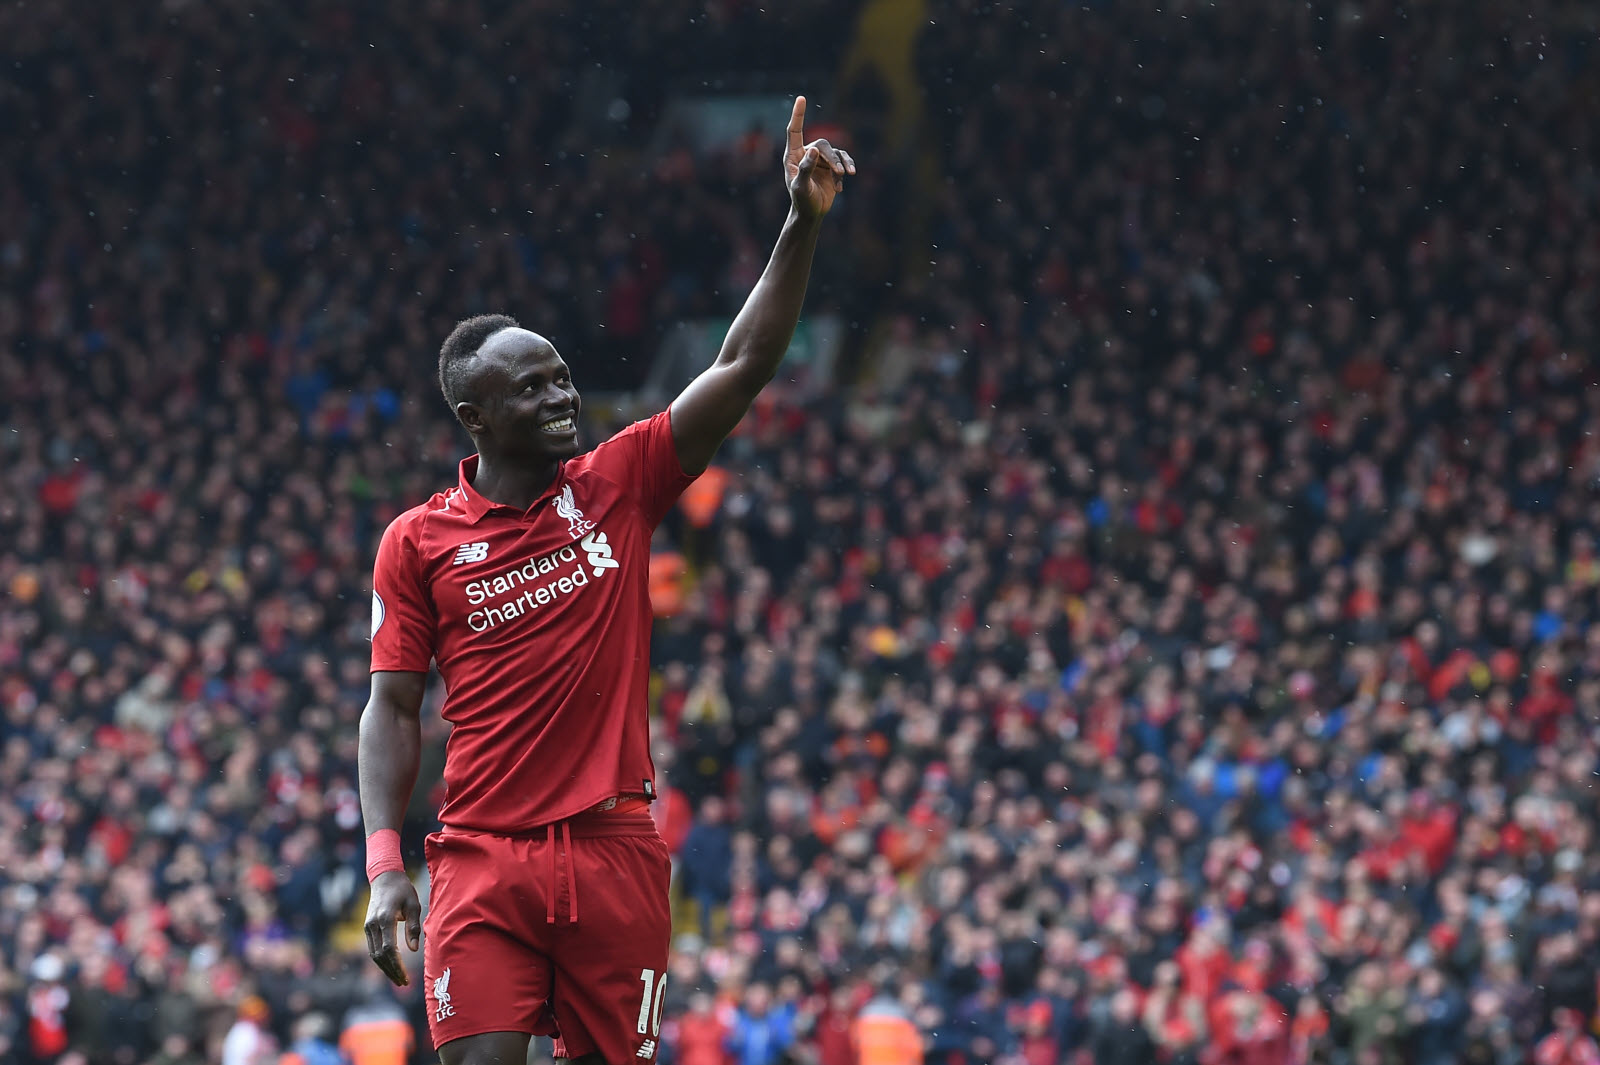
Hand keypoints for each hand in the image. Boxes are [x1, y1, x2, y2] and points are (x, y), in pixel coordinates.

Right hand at [363, 870, 420, 986]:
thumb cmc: (403, 890)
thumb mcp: (413, 905)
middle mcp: (373, 925)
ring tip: (399, 980)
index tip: (407, 977)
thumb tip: (414, 949)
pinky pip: (372, 948)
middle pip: (380, 955)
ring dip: (385, 969)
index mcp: (385, 919)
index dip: (397, 965)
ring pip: (374, 954)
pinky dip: (381, 960)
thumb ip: (413, 927)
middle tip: (404, 983)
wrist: (385, 878)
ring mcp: (367, 926)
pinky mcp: (367, 927)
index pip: (389, 949)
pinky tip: (391, 967)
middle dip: (391, 971)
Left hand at [784, 96, 854, 220]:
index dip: (798, 115)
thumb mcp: (801, 187)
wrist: (811, 214)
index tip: (801, 98)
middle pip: (822, 145)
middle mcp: (806, 154)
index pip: (794, 131)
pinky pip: (843, 162)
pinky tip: (840, 187)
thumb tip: (813, 150)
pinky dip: (845, 172)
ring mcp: (820, 160)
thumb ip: (805, 169)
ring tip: (846, 176)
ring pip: (835, 153)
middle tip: (839, 172)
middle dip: (832, 158)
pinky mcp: (832, 167)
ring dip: (842, 164)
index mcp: (793, 156)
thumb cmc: (802, 201)